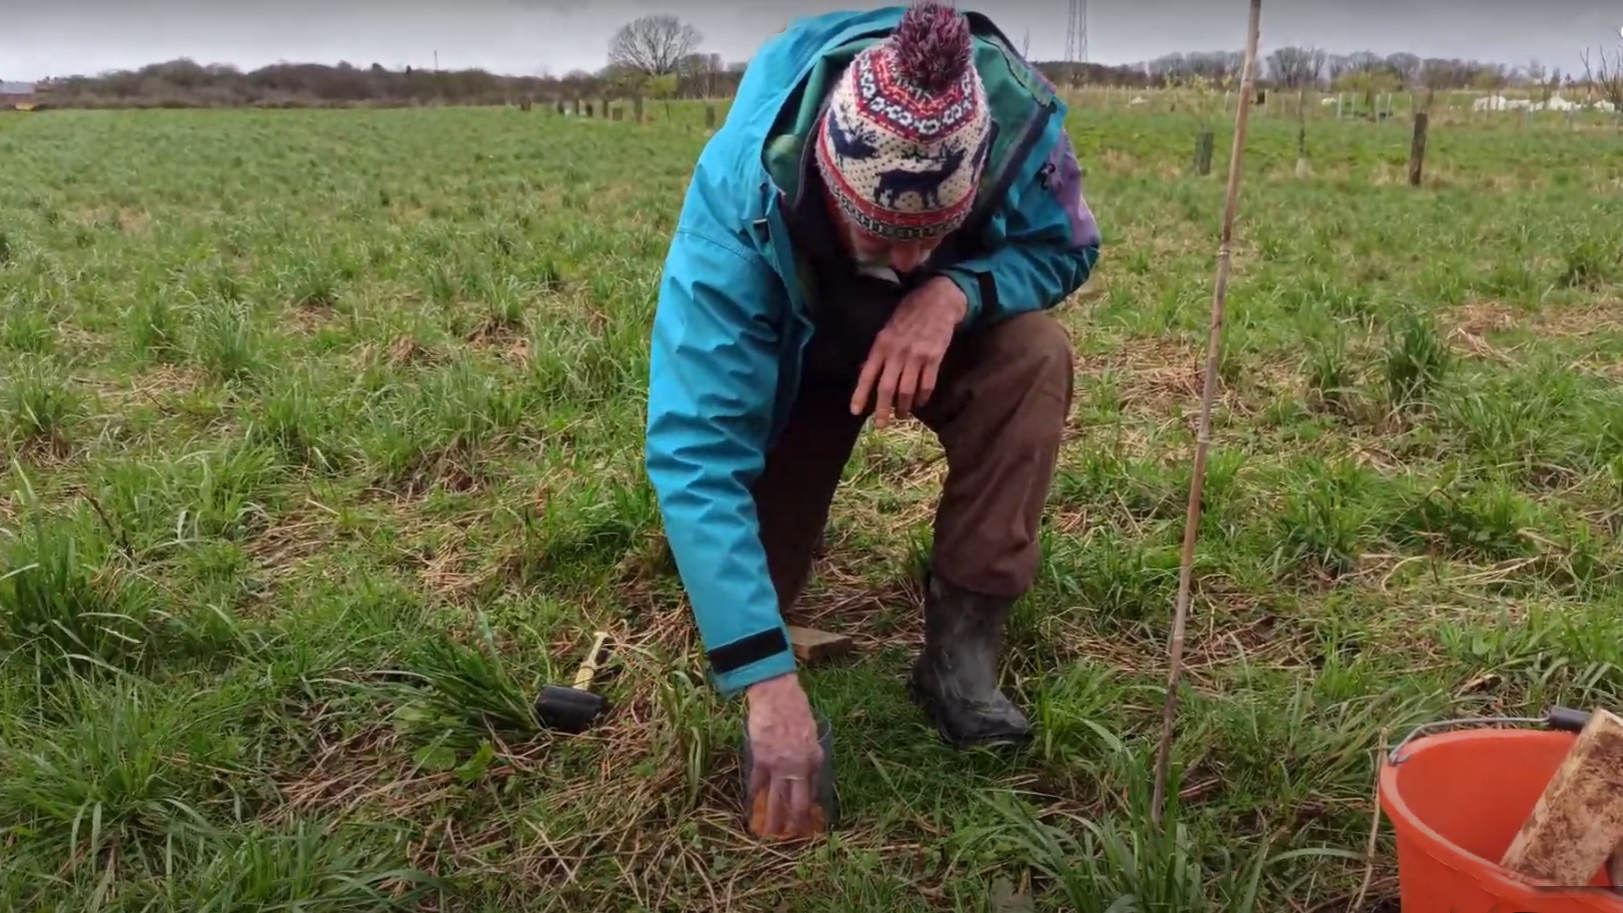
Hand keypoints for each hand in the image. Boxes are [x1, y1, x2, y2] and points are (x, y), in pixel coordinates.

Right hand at [743, 672, 824, 839]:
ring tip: (769, 832)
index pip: (811, 794)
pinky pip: (757, 782)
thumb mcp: (813, 737)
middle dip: (792, 823)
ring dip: (772, 817)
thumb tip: (809, 781)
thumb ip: (812, 760)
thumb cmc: (797, 711)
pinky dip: (755, 794)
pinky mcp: (760, 759)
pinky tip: (753, 804)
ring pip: (775, 799)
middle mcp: (797, 768)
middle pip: (795, 803)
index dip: (808, 811)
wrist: (776, 696)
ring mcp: (778, 765)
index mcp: (814, 761)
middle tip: (788, 837)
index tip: (806, 823)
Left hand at [850, 277, 966, 427]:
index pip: (867, 374)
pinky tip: (920, 403)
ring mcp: (917, 356)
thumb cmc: (908, 314)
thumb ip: (878, 352)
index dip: (860, 395)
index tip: (855, 411)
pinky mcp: (934, 358)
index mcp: (881, 345)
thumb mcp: (886, 329)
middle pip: (887, 388)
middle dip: (882, 410)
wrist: (937, 300)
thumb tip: (864, 372)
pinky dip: (922, 397)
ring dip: (903, 407)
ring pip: (907, 390)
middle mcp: (897, 353)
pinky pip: (927, 385)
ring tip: (901, 415)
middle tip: (880, 425)